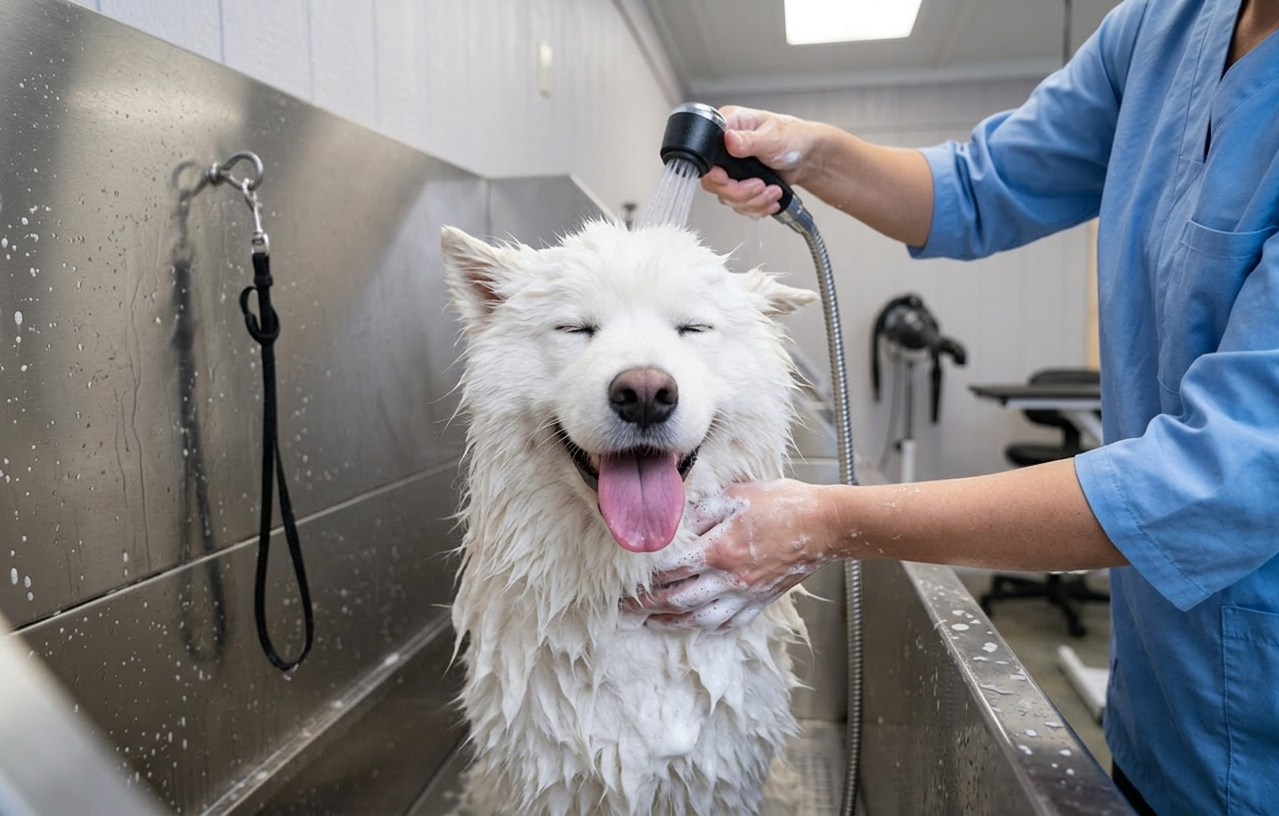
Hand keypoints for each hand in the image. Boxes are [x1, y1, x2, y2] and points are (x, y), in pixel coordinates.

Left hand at [623, 479, 838, 629]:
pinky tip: (693, 626)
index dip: (645, 577)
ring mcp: (746, 594)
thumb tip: (671, 525)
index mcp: (720, 549)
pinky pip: (729, 623)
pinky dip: (707, 628)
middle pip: (678, 599)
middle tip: (624, 609)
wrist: (825, 525)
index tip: (626, 580)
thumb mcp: (735, 496)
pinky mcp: (760, 601)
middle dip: (647, 605)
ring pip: (700, 618)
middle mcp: (730, 578)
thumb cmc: (782, 504)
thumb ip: (701, 512)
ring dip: (670, 622)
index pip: (671, 570)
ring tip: (649, 622)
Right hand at [700, 106, 814, 217]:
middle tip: (760, 186)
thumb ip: (749, 140)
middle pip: (713, 182)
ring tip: (773, 191)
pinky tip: (771, 198)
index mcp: (727, 127)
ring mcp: (731, 169)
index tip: (727, 179)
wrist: (807, 157)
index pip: (705, 153)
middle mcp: (724, 148)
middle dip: (739, 192)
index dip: (714, 173)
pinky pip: (739, 205)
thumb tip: (729, 139)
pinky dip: (757, 207)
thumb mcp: (772, 137)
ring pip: (727, 198)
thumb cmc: (793, 137)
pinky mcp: (739, 185)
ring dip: (753, 201)